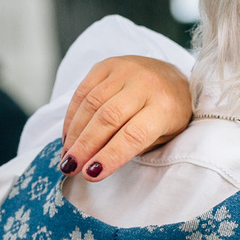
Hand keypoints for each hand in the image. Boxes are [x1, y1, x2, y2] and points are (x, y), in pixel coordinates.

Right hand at [62, 57, 193, 180]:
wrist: (172, 77)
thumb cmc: (168, 113)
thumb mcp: (164, 136)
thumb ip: (135, 147)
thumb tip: (97, 164)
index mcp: (165, 106)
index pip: (134, 134)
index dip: (110, 156)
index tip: (91, 174)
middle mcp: (145, 84)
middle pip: (108, 118)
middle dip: (85, 146)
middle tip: (71, 168)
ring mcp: (125, 70)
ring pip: (91, 104)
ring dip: (74, 134)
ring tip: (67, 157)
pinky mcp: (107, 64)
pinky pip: (82, 91)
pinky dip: (71, 116)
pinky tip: (68, 136)